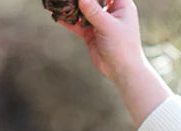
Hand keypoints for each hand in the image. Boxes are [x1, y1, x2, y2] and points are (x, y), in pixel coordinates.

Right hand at [59, 0, 170, 126]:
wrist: (123, 72)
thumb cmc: (123, 47)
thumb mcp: (108, 26)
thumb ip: (94, 11)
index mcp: (121, 4)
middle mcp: (110, 11)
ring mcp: (100, 22)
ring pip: (83, 10)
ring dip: (72, 8)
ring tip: (59, 3)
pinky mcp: (92, 34)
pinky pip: (78, 24)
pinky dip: (69, 21)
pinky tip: (58, 16)